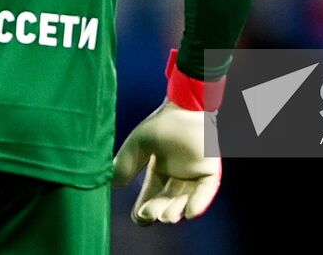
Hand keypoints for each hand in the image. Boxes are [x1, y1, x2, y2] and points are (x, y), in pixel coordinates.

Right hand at [113, 99, 220, 224]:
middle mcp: (177, 176)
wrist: (185, 106)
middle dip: (159, 212)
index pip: (151, 197)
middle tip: (152, 213)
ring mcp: (194, 174)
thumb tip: (113, 186)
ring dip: (176, 211)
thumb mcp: (139, 144)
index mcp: (160, 170)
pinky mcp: (210, 170)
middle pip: (168, 203)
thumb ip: (126, 163)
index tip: (139, 216)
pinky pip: (206, 192)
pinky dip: (199, 204)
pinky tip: (189, 212)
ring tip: (167, 215)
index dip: (145, 210)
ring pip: (186, 201)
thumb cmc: (162, 122)